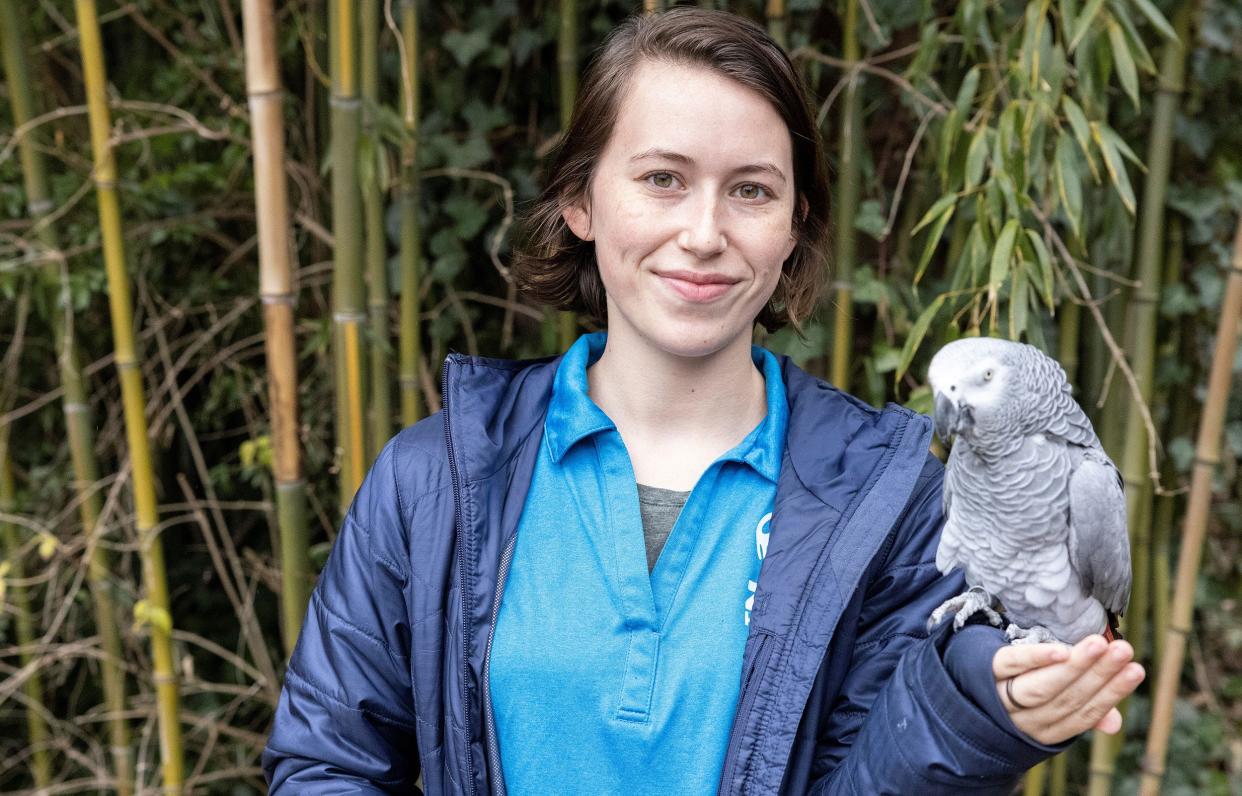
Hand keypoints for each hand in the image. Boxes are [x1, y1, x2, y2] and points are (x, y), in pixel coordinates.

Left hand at [991, 635, 1145, 745]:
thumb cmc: (1020, 686)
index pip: (1083, 713)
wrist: (965, 677)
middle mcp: (1023, 720)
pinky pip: (1009, 665)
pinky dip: (1035, 658)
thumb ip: (1083, 707)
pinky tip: (1059, 650)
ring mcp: (1000, 697)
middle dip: (1098, 675)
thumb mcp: (1051, 702)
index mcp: (1045, 728)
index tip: (1136, 670)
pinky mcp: (983, 670)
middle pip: (1066, 699)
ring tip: (1100, 644)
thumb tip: (1114, 724)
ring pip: (1042, 687)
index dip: (1111, 694)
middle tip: (1123, 651)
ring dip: (1074, 666)